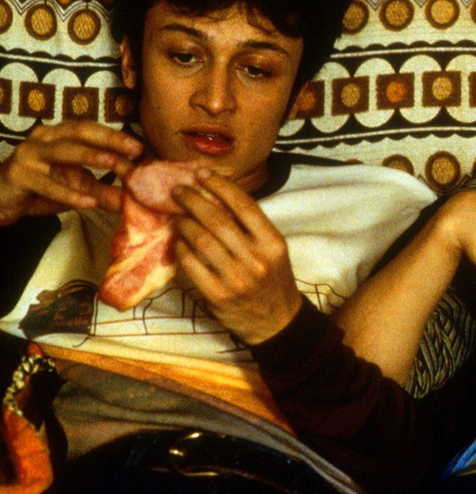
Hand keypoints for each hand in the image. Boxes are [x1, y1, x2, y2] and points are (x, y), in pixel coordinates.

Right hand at [0, 121, 141, 224]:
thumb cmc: (42, 188)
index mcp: (60, 134)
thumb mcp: (78, 187)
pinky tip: (88, 202)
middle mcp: (44, 138)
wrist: (2, 200)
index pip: (90, 129)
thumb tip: (136, 199)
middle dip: (109, 139)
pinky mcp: (18, 174)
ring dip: (90, 156)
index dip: (115, 136)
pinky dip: (68, 193)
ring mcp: (29, 154)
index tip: (140, 148)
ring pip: (62, 151)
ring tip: (113, 163)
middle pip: (79, 132)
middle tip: (134, 150)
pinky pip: (46, 183)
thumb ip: (104, 190)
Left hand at [172, 169, 300, 344]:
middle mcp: (257, 258)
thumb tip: (217, 196)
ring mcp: (236, 278)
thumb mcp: (273, 250)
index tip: (202, 175)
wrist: (277, 321)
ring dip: (184, 224)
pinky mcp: (218, 295)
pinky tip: (178, 243)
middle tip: (178, 191)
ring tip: (178, 216)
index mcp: (273, 242)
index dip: (220, 186)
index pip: (244, 205)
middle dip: (194, 200)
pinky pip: (192, 265)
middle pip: (218, 220)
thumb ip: (251, 227)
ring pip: (202, 241)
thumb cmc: (273, 279)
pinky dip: (181, 250)